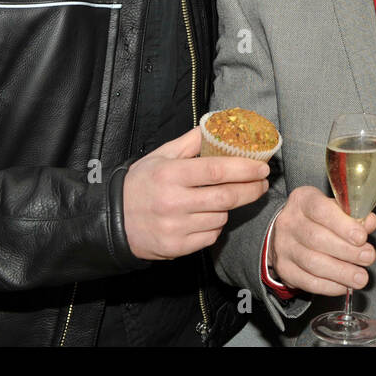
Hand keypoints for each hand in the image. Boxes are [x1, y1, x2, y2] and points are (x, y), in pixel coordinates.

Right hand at [122, 127, 270, 259]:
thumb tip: (216, 127)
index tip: (262, 167)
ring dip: (229, 208)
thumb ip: (189, 142)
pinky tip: (207, 217)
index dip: (244, 169)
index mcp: (170, 174)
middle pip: (225, 197)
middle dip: (251, 190)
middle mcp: (173, 202)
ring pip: (220, 218)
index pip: (216, 170)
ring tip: (223, 199)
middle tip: (263, 183)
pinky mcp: (176, 248)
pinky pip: (210, 236)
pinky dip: (215, 226)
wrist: (112, 220)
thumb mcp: (159, 156)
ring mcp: (175, 227)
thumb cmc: (140, 184)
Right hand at [268, 185, 375, 295]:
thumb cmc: (318, 219)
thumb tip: (369, 223)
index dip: (342, 225)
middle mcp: (289, 222)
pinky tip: (345, 285)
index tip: (362, 237)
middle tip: (368, 257)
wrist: (289, 234)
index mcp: (302, 200)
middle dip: (347, 251)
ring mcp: (283, 247)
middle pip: (317, 238)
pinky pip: (308, 282)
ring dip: (341, 272)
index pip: (320, 210)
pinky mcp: (284, 270)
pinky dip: (330, 286)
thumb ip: (354, 215)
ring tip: (361, 277)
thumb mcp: (335, 209)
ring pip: (313, 263)